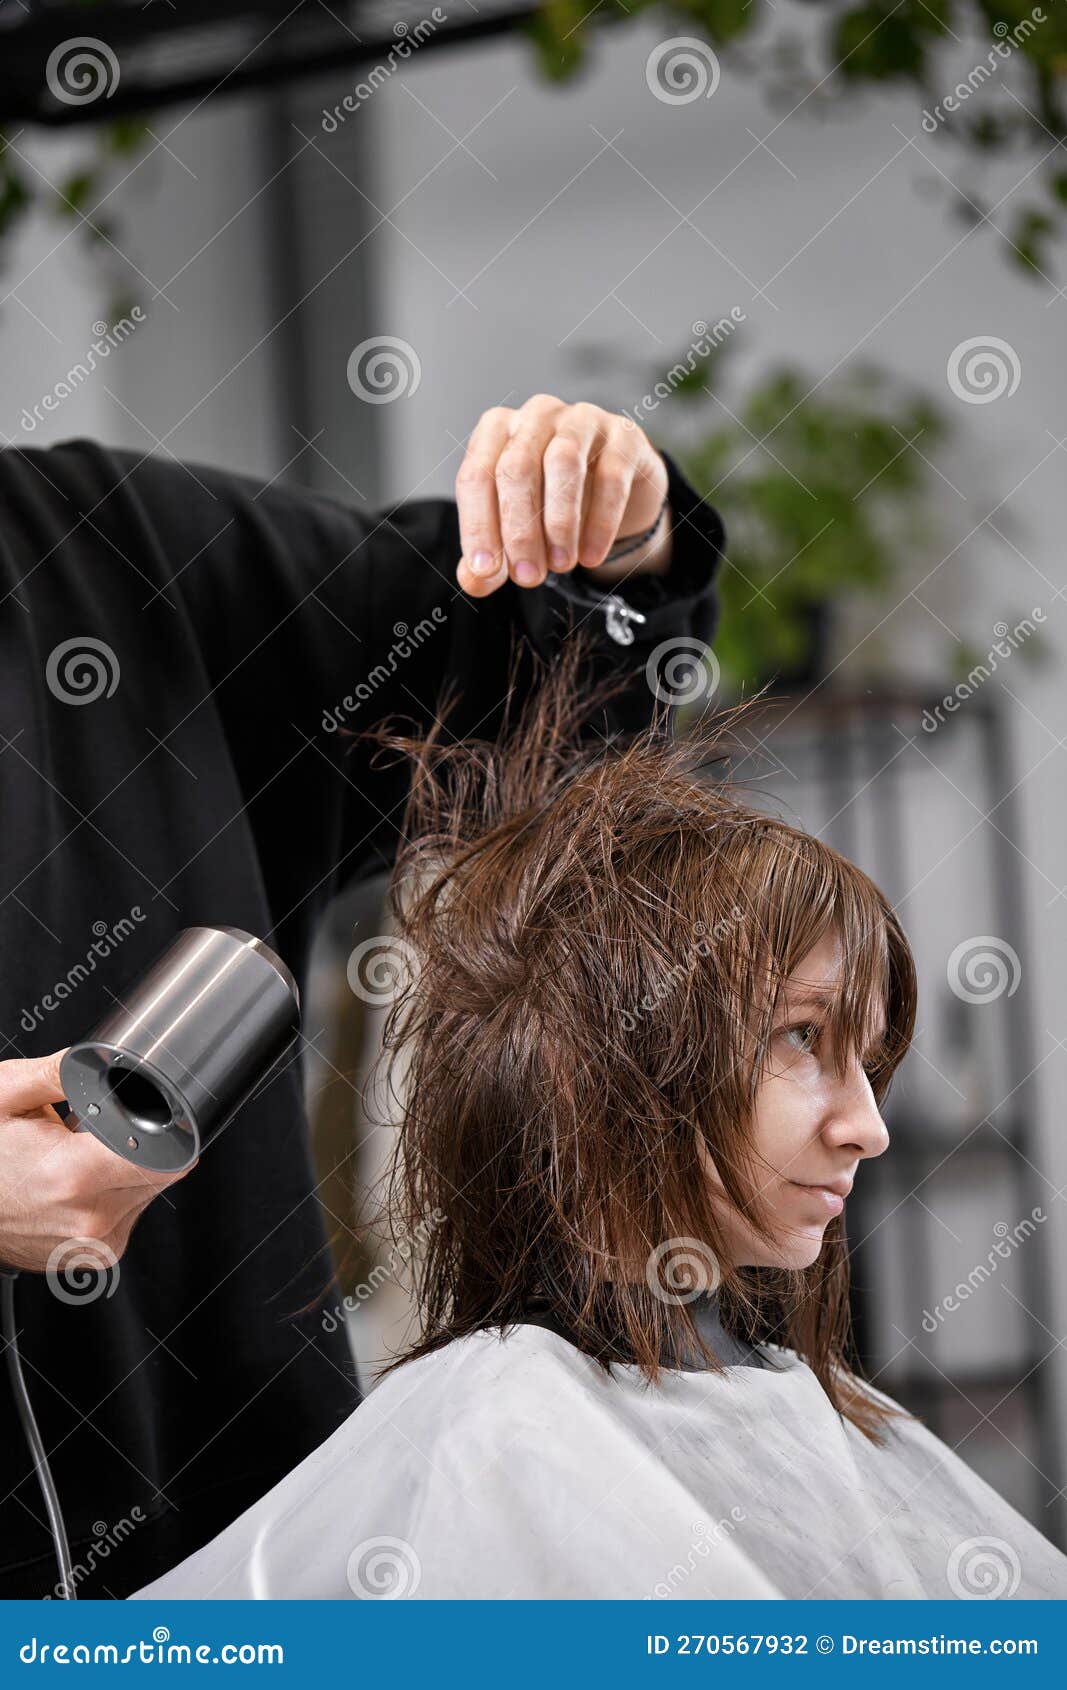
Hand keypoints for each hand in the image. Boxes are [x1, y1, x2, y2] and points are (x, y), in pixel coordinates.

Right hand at [0, 1050, 187, 1275]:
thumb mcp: (5, 1097)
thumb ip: (59, 1071)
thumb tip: (103, 1055)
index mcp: (75, 1176)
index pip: (167, 1157)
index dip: (164, 1129)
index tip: (146, 1117)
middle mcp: (91, 1218)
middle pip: (160, 1173)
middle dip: (137, 1146)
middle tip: (89, 1139)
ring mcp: (94, 1244)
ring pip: (147, 1193)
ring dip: (125, 1172)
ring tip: (76, 1164)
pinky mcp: (95, 1257)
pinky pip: (129, 1214)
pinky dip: (113, 1196)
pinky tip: (76, 1188)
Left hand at [455, 394, 671, 596]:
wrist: (616, 489)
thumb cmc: (552, 502)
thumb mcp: (515, 529)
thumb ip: (492, 555)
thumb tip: (473, 581)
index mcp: (496, 432)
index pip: (475, 477)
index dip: (478, 526)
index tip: (486, 570)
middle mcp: (535, 415)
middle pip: (516, 468)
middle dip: (520, 530)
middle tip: (529, 577)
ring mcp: (581, 419)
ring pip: (563, 463)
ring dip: (559, 523)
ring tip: (561, 566)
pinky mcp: (623, 434)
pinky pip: (610, 476)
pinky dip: (600, 523)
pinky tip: (591, 556)